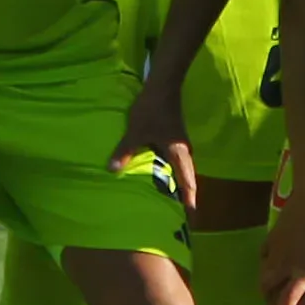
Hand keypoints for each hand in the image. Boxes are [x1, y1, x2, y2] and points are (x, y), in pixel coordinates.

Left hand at [114, 80, 193, 204]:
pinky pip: (176, 162)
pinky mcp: (175, 139)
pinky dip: (172, 173)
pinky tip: (162, 177)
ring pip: (182, 171)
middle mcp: (184, 152)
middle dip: (186, 197)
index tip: (192, 218)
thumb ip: (125, 151)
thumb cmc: (152, 110)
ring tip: (173, 201)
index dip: (190, 201)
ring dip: (179, 185)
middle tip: (184, 216)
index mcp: (179, 154)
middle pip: (188, 180)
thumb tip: (112, 170)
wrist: (163, 86)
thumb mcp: (136, 132)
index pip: (188, 183)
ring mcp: (181, 145)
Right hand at [261, 187, 304, 304]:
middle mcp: (286, 264)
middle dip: (268, 298)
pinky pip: (263, 254)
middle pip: (267, 288)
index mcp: (304, 272)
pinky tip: (271, 259)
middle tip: (273, 301)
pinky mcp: (272, 235)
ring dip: (266, 281)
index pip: (288, 301)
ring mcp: (276, 249)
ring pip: (263, 272)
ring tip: (271, 284)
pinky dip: (265, 261)